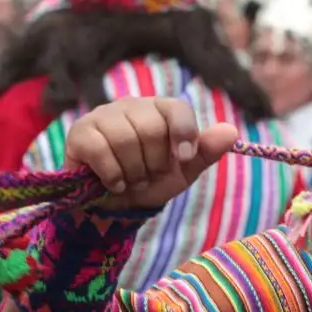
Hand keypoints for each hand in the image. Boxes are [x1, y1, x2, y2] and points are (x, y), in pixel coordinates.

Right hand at [62, 98, 238, 210]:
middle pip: (151, 128)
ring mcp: (103, 115)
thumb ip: (205, 151)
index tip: (185, 159)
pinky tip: (114, 183)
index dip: (184, 135)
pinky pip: (100, 150)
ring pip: (125, 139)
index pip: (178, 109)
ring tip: (132, 180)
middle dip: (155, 163)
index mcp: (160, 110)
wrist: (115, 205)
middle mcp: (132, 106)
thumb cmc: (151, 182)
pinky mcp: (80, 132)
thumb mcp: (183, 172)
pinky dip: (112, 174)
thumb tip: (232, 132)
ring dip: (134, 172)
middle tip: (149, 175)